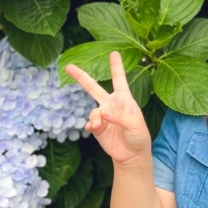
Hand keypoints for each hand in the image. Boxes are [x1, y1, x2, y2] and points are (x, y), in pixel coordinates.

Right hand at [64, 51, 150, 165]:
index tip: (113, 52)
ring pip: (93, 111)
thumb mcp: (135, 124)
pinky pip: (90, 122)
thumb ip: (119, 116)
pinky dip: (91, 125)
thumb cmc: (139, 136)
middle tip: (68, 66)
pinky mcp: (97, 128)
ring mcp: (103, 116)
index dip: (116, 66)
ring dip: (96, 118)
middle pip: (93, 88)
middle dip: (81, 77)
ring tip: (101, 125)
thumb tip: (103, 111)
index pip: (119, 79)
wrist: (132, 155)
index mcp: (124, 99)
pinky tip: (95, 129)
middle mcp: (111, 104)